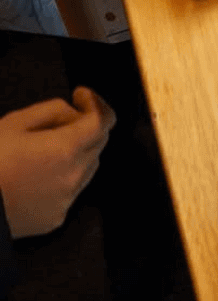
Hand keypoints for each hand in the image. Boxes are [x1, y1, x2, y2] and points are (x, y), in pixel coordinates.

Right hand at [0, 88, 115, 236]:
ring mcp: (65, 201)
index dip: (96, 102)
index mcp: (66, 149)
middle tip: (61, 121)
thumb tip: (74, 113)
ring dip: (80, 152)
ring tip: (48, 149)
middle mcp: (73, 177)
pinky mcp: (55, 219)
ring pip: (89, 167)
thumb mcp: (16, 122)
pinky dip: (66, 177)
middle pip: (99, 142)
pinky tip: (39, 175)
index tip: (79, 95)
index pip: (104, 120)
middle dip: (88, 126)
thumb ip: (54, 109)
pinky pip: (72, 191)